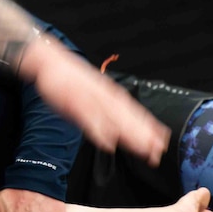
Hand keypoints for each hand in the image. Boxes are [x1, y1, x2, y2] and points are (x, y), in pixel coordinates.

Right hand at [26, 42, 168, 164]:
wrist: (50, 61)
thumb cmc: (72, 79)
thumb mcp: (95, 90)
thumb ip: (107, 107)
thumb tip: (120, 122)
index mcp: (110, 94)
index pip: (134, 113)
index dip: (149, 127)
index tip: (162, 141)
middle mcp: (105, 97)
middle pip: (128, 119)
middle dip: (144, 135)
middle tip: (158, 150)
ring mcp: (91, 100)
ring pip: (114, 120)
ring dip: (129, 135)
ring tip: (143, 149)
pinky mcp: (75, 104)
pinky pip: (89, 120)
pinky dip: (99, 132)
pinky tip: (108, 144)